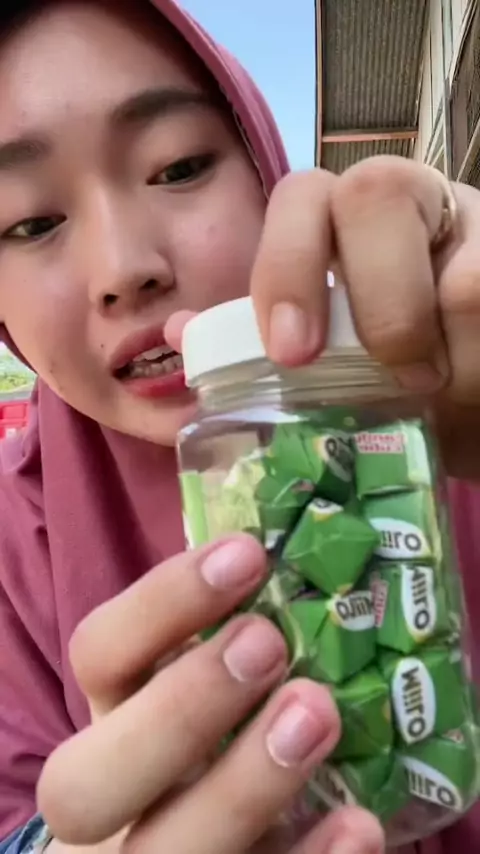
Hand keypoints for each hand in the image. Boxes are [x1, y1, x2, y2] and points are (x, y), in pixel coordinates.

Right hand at [37, 535, 382, 853]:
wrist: (195, 838)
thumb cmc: (214, 741)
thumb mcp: (204, 682)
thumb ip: (230, 638)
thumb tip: (308, 563)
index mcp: (110, 718)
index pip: (97, 655)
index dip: (160, 604)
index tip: (244, 556)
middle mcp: (112, 802)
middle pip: (86, 783)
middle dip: (177, 710)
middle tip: (266, 644)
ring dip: (241, 785)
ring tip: (318, 714)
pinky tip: (356, 822)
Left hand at [166, 156, 479, 479]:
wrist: (478, 385)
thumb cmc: (399, 375)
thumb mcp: (331, 364)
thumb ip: (260, 344)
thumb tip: (177, 333)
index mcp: (349, 224)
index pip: (302, 197)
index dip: (287, 267)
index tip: (292, 353)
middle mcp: (413, 204)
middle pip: (375, 192)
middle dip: (378, 305)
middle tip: (398, 381)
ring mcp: (476, 227)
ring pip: (461, 273)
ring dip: (450, 360)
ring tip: (449, 399)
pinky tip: (477, 391)